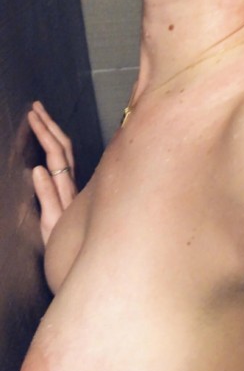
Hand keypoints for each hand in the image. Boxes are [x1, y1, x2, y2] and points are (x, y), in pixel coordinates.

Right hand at [28, 101, 77, 244]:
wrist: (83, 264)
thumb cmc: (65, 248)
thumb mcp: (52, 225)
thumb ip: (47, 197)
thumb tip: (38, 169)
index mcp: (67, 190)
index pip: (55, 153)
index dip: (44, 132)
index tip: (32, 115)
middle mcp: (73, 187)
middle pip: (63, 148)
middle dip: (49, 125)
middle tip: (35, 107)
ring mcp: (74, 190)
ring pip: (67, 154)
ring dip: (53, 133)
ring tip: (41, 118)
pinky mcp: (73, 195)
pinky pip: (67, 163)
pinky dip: (57, 148)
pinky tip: (52, 146)